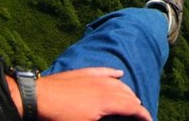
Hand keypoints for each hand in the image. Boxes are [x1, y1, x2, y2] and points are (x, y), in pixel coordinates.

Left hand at [7, 67, 151, 120]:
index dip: (143, 115)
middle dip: (136, 105)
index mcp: (108, 101)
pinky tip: (118, 74)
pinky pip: (105, 71)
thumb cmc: (61, 117)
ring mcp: (94, 78)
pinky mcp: (84, 73)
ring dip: (127, 92)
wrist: (39, 97)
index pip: (133, 107)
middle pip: (128, 94)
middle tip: (140, 114)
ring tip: (132, 99)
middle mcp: (105, 86)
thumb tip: (113, 119)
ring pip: (118, 83)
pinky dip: (114, 74)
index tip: (149, 120)